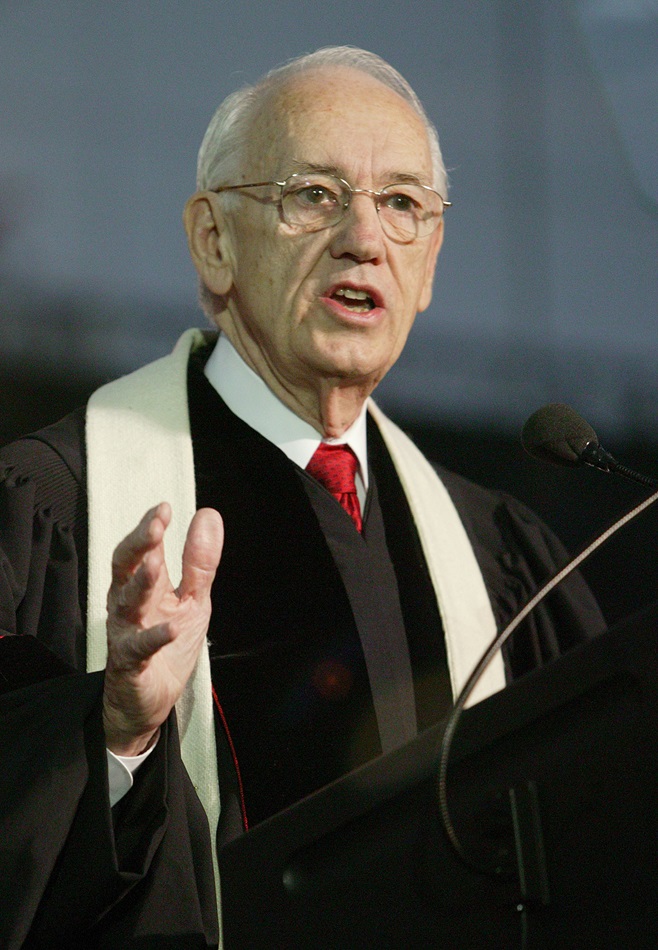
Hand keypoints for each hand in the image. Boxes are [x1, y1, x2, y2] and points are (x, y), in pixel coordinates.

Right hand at [102, 503, 223, 755]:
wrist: (147, 702)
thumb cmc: (166, 645)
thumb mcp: (193, 599)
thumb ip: (199, 561)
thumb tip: (208, 514)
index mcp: (143, 586)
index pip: (143, 549)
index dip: (151, 527)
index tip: (165, 507)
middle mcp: (127, 604)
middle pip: (125, 568)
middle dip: (139, 545)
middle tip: (155, 525)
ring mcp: (127, 633)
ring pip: (127, 604)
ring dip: (141, 585)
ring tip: (155, 567)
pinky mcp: (131, 664)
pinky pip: (140, 648)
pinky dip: (155, 637)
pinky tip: (171, 627)